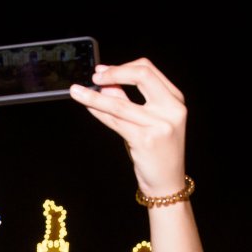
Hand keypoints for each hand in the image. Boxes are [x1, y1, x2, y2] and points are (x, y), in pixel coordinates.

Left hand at [68, 58, 186, 196]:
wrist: (167, 183)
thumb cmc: (156, 151)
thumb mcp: (147, 121)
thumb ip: (128, 100)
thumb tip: (105, 82)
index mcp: (175, 100)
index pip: (148, 70)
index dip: (122, 67)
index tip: (103, 71)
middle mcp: (171, 110)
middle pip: (142, 75)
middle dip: (114, 73)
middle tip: (95, 77)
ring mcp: (160, 125)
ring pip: (120, 103)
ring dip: (94, 95)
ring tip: (76, 91)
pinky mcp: (145, 140)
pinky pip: (115, 121)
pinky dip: (98, 111)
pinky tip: (87, 106)